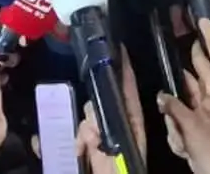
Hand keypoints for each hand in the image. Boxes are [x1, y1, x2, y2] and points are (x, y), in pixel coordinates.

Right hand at [74, 48, 145, 172]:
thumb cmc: (126, 169)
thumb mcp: (125, 148)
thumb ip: (108, 134)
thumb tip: (90, 127)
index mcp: (132, 118)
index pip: (127, 87)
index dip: (124, 68)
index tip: (119, 48)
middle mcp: (117, 121)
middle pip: (101, 98)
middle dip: (94, 109)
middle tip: (96, 127)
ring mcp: (102, 133)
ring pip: (88, 114)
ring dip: (85, 127)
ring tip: (89, 143)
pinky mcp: (89, 144)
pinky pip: (78, 132)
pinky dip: (77, 140)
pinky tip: (79, 150)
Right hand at [158, 71, 209, 173]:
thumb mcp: (189, 122)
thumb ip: (174, 106)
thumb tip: (161, 95)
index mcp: (204, 102)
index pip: (189, 81)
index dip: (178, 78)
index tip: (166, 77)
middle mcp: (198, 111)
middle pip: (174, 104)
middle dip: (172, 118)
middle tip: (176, 125)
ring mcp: (192, 124)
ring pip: (171, 120)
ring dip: (175, 133)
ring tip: (184, 142)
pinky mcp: (188, 137)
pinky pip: (173, 134)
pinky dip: (176, 142)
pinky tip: (185, 149)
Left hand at [190, 20, 209, 172]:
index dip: (207, 31)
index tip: (202, 21)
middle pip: (197, 58)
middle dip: (197, 47)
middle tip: (200, 42)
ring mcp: (202, 96)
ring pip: (194, 74)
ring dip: (196, 66)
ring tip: (201, 60)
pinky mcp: (200, 107)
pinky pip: (194, 89)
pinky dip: (197, 82)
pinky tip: (201, 80)